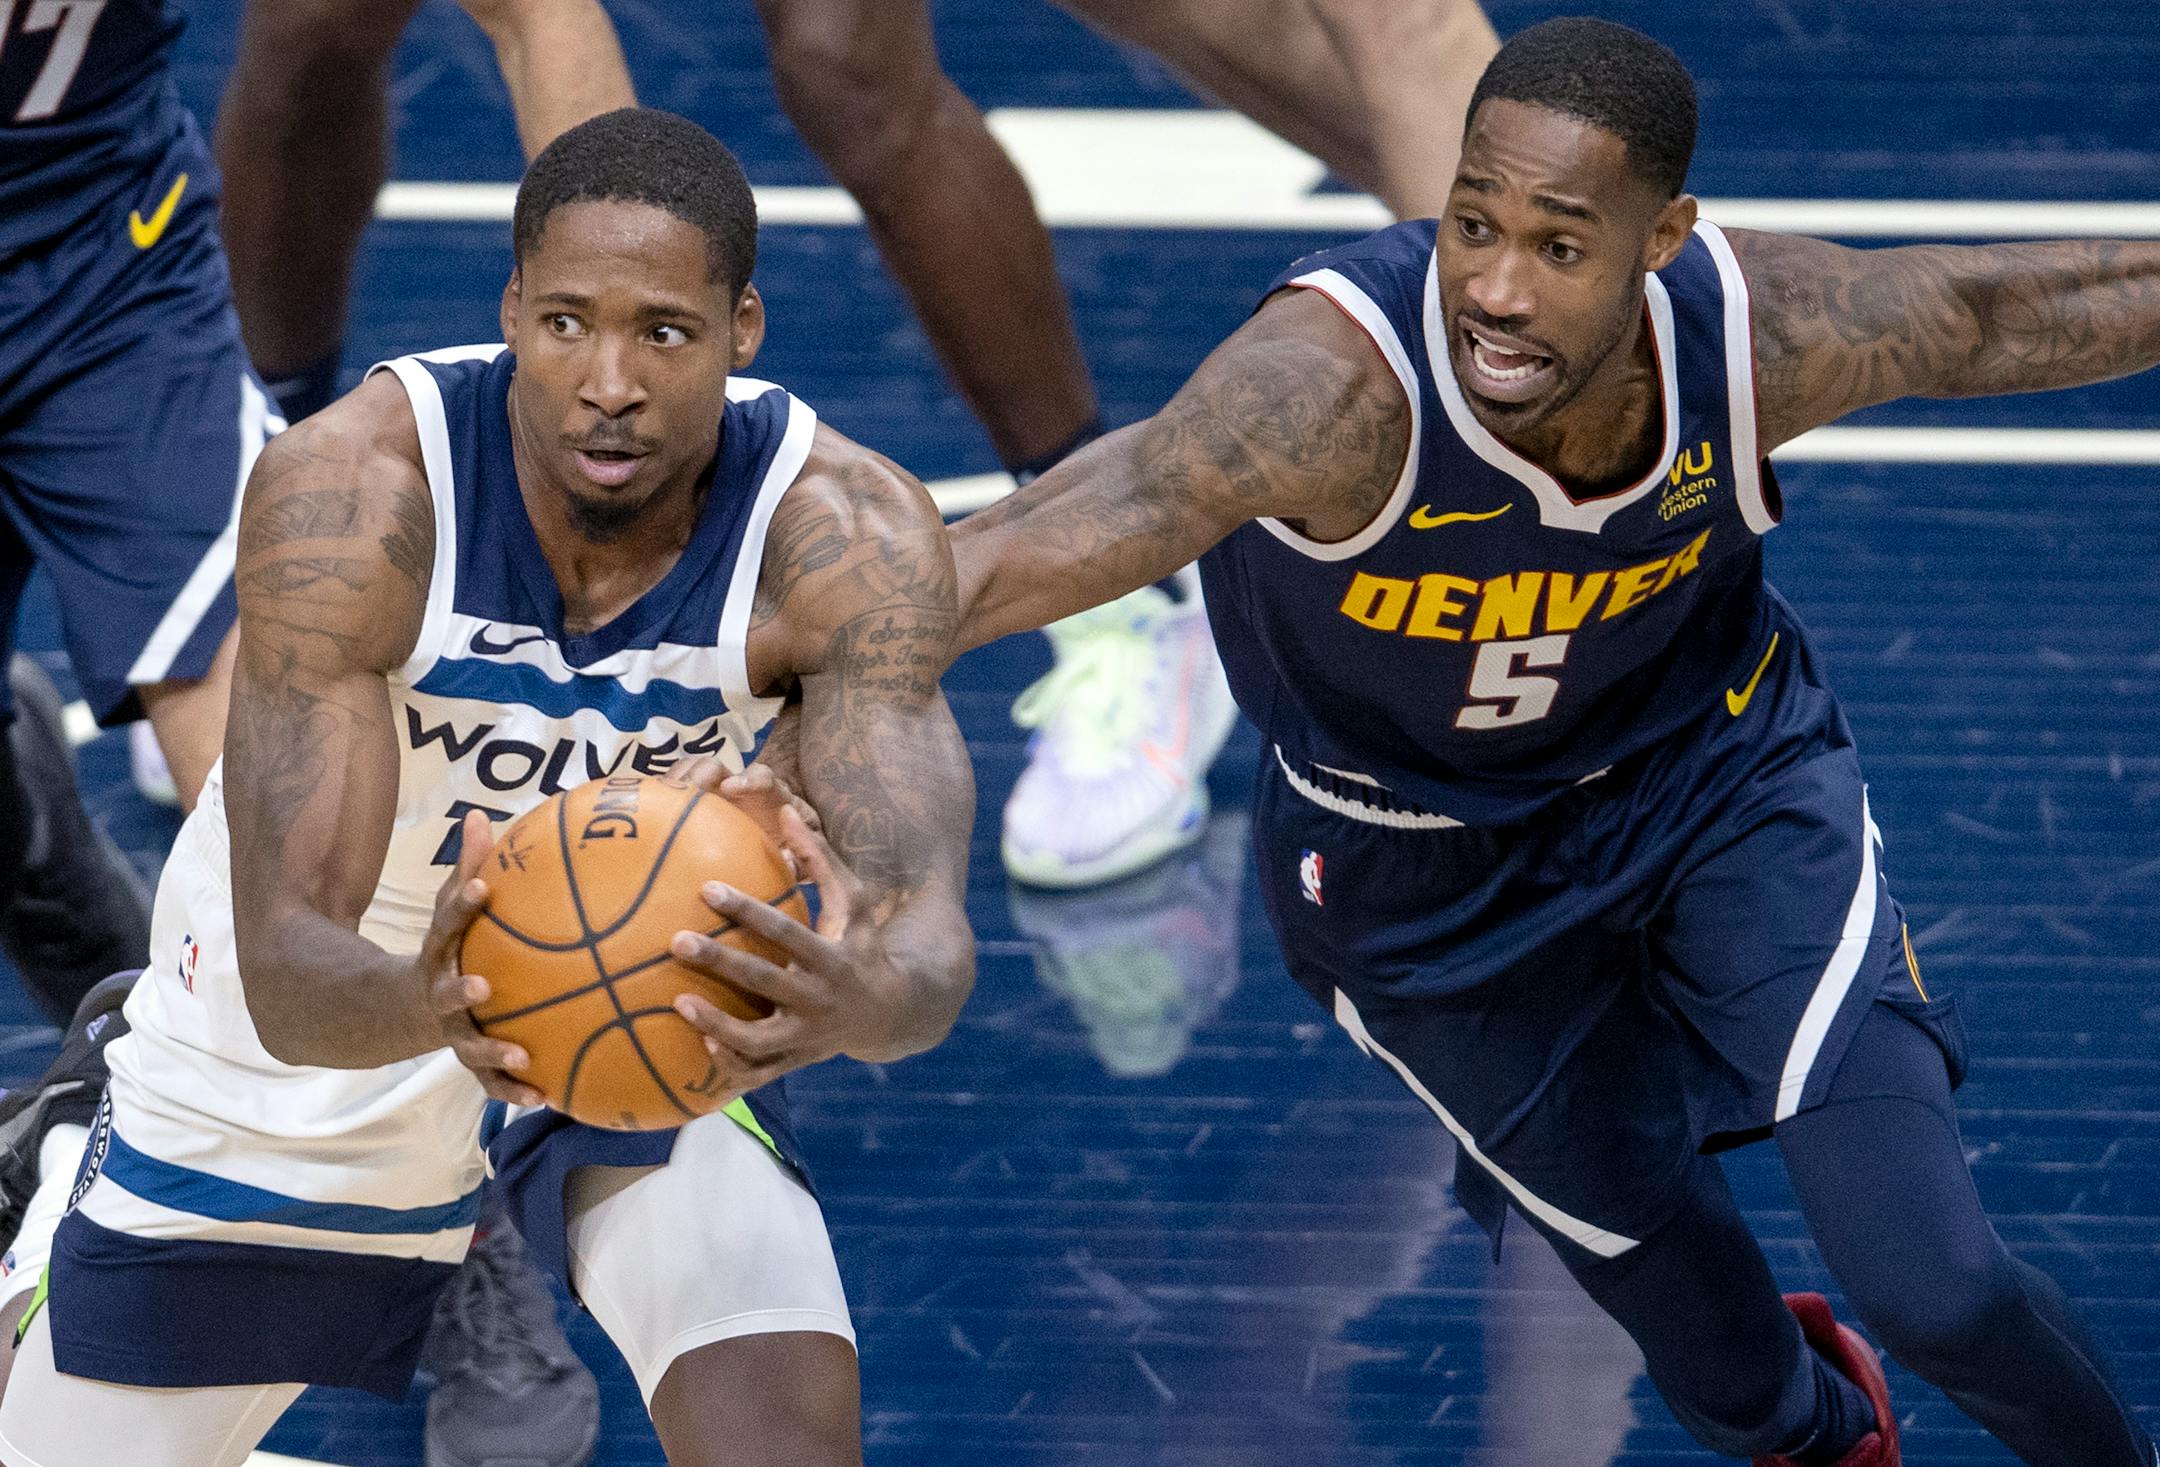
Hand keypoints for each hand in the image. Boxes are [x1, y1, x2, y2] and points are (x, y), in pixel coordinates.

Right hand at [417, 809, 543, 1105]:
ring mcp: (451, 1032)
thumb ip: (467, 867)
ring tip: (521, 1055)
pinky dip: (514, 1090)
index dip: (459, 906)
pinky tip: (547, 1097)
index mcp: (437, 955)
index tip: (479, 889)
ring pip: (468, 1046)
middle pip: (446, 994)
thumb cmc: (444, 951)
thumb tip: (481, 813)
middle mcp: (440, 996)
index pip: (444, 925)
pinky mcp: (468, 1060)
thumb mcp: (448, 913)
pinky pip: (490, 1080)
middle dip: (460, 992)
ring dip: (492, 1052)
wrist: (400, 1011)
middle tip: (482, 987)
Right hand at [665, 755, 822, 857]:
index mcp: (770, 794)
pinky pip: (678, 783)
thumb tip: (785, 861)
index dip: (747, 779)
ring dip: (680, 777)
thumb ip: (799, 858)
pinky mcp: (698, 797)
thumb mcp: (803, 854)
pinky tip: (651, 803)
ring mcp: (715, 788)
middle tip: (690, 791)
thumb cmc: (792, 844)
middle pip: (718, 766)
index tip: (730, 788)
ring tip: (665, 796)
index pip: (762, 777)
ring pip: (694, 768)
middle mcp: (740, 785)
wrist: (780, 840)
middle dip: (703, 774)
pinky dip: (664, 788)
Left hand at [666, 805, 910, 1090]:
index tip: (706, 888)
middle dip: (720, 961)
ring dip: (717, 1023)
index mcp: (831, 957)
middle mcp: (818, 999)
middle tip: (677, 941)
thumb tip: (787, 812)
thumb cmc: (863, 945)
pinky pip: (759, 1071)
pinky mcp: (796, 1060)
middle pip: (764, 981)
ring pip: (757, 1040)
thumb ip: (821, 859)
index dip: (747, 910)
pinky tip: (698, 1045)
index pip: (785, 931)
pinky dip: (730, 1064)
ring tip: (678, 1002)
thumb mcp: (854, 903)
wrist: (892, 1013)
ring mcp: (806, 1036)